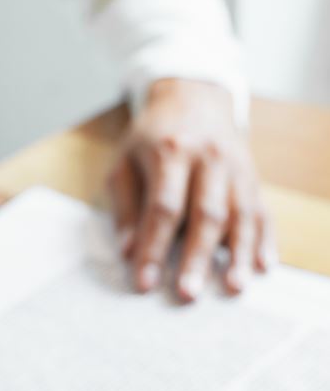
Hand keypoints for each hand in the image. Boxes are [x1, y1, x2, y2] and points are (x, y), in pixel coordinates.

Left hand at [108, 78, 274, 301]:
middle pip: (207, 213)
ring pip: (242, 213)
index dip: (153, 248)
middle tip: (188, 293)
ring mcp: (237, 167)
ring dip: (239, 254)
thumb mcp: (124, 163)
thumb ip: (126, 207)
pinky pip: (263, 210)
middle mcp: (210, 158)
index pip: (163, 208)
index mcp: (171, 152)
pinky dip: (266, 239)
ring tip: (234, 287)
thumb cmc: (151, 138)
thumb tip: (127, 251)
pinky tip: (263, 265)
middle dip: (197, 257)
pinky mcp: (253, 176)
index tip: (144, 283)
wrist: (194, 97)